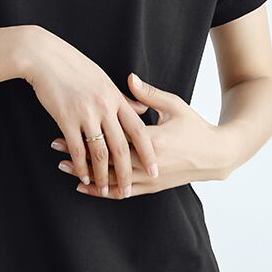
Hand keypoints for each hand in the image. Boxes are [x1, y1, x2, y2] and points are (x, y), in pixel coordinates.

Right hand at [19, 28, 159, 197]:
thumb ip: (123, 97)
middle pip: (122, 146)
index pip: (138, 130)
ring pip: (100, 152)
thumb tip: (141, 109)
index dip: (148, 152)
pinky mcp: (66, 118)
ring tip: (106, 190)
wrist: (45, 57)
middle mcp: (105, 107)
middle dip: (127, 172)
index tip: (154, 170)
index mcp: (116, 97)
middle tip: (130, 190)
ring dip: (103, 175)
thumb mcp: (104, 78)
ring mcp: (86, 113)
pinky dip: (81, 166)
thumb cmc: (74, 67)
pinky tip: (83, 177)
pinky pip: (77, 148)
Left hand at [50, 73, 232, 198]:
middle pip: (106, 161)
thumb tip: (128, 78)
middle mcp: (149, 164)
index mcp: (153, 140)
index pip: (112, 139)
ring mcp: (151, 179)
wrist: (216, 155)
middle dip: (79, 156)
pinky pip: (123, 193)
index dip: (88, 135)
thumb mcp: (174, 105)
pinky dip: (102, 191)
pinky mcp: (153, 187)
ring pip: (111, 181)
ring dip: (86, 175)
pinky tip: (85, 187)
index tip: (66, 128)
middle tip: (55, 149)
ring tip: (63, 169)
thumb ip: (149, 95)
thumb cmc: (195, 126)